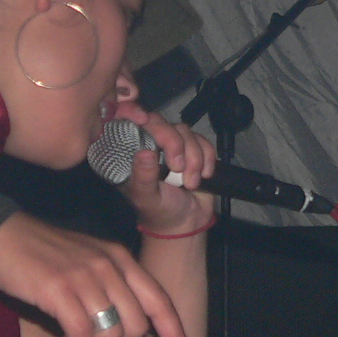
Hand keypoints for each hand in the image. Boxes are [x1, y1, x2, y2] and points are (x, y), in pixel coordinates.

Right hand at [0, 210, 191, 336]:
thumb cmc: (41, 255)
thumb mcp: (85, 265)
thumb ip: (110, 296)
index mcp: (121, 259)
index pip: (160, 302)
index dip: (175, 336)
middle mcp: (109, 266)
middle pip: (137, 325)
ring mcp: (85, 276)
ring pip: (112, 333)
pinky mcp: (59, 289)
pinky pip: (84, 335)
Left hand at [110, 103, 216, 235]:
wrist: (186, 223)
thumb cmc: (159, 211)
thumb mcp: (147, 198)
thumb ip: (143, 177)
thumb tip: (144, 152)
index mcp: (130, 152)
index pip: (129, 123)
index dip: (135, 114)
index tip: (145, 121)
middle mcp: (149, 143)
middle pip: (161, 123)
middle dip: (176, 144)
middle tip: (178, 169)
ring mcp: (172, 144)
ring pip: (185, 131)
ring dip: (194, 157)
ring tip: (190, 182)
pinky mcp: (193, 148)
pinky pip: (203, 140)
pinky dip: (207, 157)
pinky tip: (204, 175)